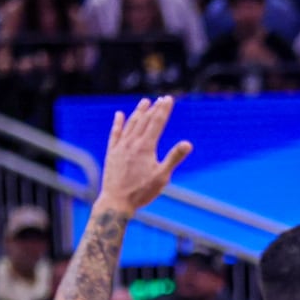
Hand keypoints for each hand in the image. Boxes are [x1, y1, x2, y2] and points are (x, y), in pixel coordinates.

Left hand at [94, 97, 191, 214]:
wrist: (116, 201)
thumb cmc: (141, 191)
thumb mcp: (162, 177)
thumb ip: (174, 158)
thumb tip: (188, 143)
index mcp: (146, 147)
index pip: (157, 123)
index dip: (164, 110)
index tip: (169, 99)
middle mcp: (132, 143)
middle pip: (145, 120)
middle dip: (154, 108)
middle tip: (161, 98)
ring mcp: (120, 146)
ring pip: (130, 124)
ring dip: (139, 112)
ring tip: (145, 101)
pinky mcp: (111, 153)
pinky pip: (115, 133)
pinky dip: (118, 123)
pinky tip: (119, 115)